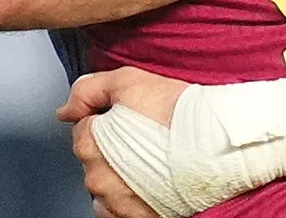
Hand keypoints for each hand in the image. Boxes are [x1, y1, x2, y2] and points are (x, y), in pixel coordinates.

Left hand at [60, 68, 188, 217]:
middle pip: (93, 159)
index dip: (106, 117)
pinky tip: (152, 182)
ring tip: (151, 159)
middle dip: (111, 147)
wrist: (219, 146)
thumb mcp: (129, 81)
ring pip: (105, 187)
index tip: (130, 116)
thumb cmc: (179, 114)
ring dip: (118, 175)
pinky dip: (130, 197)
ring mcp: (118, 204)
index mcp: (90, 145)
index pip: (83, 128)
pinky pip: (120, 211)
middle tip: (144, 135)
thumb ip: (89, 90)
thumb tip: (66, 109)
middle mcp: (98, 180)